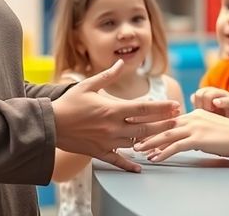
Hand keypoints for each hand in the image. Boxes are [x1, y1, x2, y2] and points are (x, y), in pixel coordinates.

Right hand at [52, 59, 180, 172]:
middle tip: (178, 120)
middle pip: (146, 127)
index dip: (163, 107)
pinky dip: (129, 164)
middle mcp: (113, 127)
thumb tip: (121, 61)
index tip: (176, 106)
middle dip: (164, 123)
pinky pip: (117, 160)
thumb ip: (108, 75)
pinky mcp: (99, 152)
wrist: (50, 124)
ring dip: (152, 140)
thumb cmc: (68, 103)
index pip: (145, 108)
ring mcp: (107, 142)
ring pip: (136, 143)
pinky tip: (140, 167)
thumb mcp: (88, 85)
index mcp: (112, 109)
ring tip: (167, 137)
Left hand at [134, 109, 228, 161]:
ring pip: (166, 134)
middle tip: (129, 134)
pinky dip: (163, 152)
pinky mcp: (198, 138)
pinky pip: (176, 146)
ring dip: (150, 143)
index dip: (152, 122)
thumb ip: (197, 133)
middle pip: (163, 124)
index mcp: (194, 114)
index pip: (168, 118)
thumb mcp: (211, 130)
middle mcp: (191, 117)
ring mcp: (194, 127)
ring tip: (137, 149)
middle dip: (144, 129)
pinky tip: (155, 158)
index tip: (138, 124)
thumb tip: (188, 142)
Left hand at [191, 88, 228, 119]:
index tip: (197, 117)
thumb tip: (189, 108)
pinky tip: (217, 103)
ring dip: (208, 100)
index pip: (197, 95)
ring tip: (211, 110)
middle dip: (200, 102)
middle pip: (202, 92)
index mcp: (212, 102)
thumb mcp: (215, 122)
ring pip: (212, 92)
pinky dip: (222, 100)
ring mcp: (228, 99)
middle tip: (204, 114)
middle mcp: (219, 97)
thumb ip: (203, 116)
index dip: (195, 104)